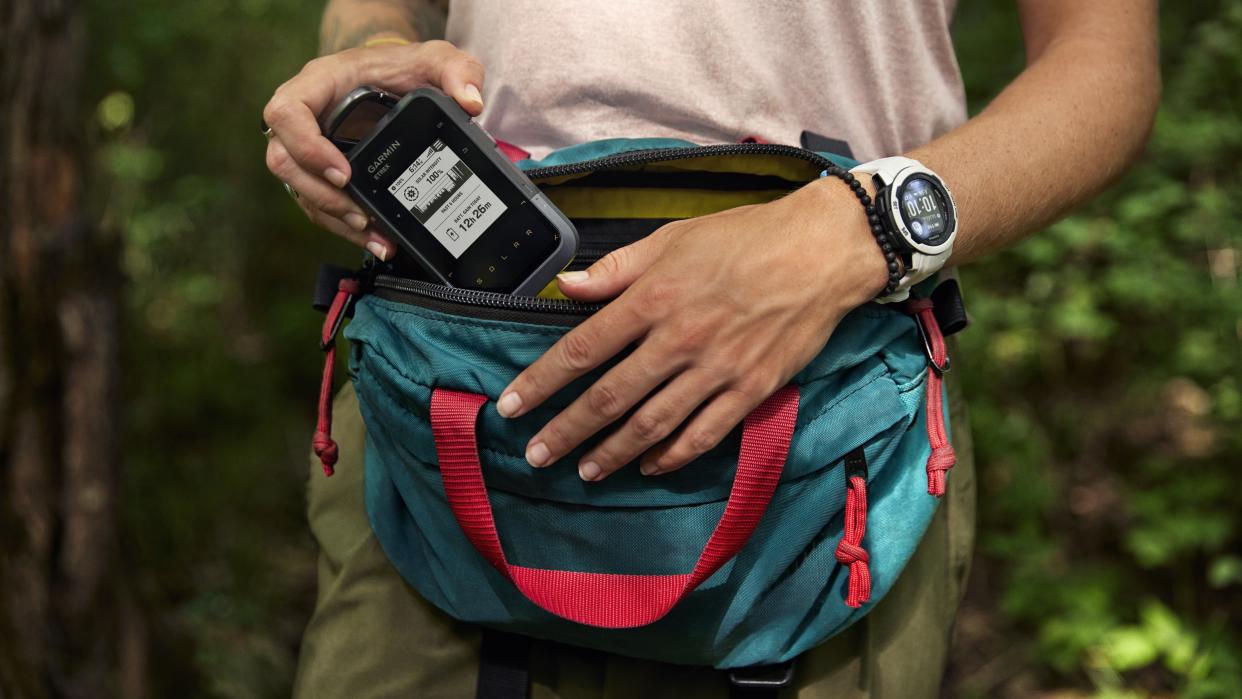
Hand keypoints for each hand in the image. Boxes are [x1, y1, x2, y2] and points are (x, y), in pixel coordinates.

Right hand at [262, 40, 484, 259]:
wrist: (397, 80)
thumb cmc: (406, 67)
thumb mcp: (435, 59)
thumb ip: (457, 70)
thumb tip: (471, 103)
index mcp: (319, 84)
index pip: (287, 113)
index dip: (306, 147)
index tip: (344, 173)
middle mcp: (304, 116)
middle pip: (284, 161)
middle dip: (322, 196)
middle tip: (361, 216)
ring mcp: (308, 147)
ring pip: (299, 189)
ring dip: (334, 219)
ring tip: (373, 235)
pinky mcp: (320, 172)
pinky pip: (319, 204)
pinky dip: (343, 226)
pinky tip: (375, 238)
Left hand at [495, 178, 889, 480]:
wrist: (823, 251)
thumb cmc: (745, 237)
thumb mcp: (673, 238)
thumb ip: (617, 268)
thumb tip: (566, 286)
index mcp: (652, 298)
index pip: (582, 349)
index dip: (542, 381)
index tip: (512, 406)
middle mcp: (678, 339)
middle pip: (608, 398)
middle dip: (566, 431)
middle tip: (537, 456)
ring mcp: (716, 370)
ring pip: (651, 424)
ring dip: (612, 453)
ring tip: (584, 471)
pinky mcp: (751, 390)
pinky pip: (704, 434)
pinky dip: (672, 456)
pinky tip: (649, 467)